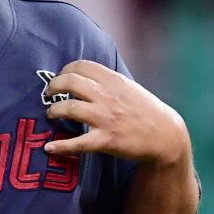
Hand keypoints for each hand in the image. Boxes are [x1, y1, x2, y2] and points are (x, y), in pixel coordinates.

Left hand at [43, 60, 190, 166]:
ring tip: (50, 114)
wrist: (165, 135)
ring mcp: (105, 117)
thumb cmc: (145, 110)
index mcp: (113, 80)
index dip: (65, 69)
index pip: (81, 66)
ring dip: (53, 111)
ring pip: (69, 108)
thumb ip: (108, 80)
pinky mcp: (106, 140)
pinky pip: (78, 143)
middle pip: (70, 82)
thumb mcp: (129, 86)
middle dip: (53, 86)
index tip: (60, 77)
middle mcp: (107, 96)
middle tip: (48, 94)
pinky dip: (61, 146)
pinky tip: (50, 148)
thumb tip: (84, 76)